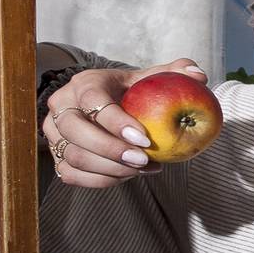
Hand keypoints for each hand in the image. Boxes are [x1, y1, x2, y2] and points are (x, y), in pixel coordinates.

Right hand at [41, 58, 206, 188]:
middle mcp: (62, 106)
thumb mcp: (154, 77)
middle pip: (75, 132)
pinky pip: (72, 175)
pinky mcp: (58, 155)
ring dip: (110, 168)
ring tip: (143, 167)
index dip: (117, 123)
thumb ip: (177, 72)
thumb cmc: (136, 92)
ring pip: (73, 157)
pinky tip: (130, 175)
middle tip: (143, 159)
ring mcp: (55, 133)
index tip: (146, 140)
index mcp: (85, 83)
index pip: (93, 102)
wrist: (113, 106)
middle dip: (111, 150)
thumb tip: (198, 75)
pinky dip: (102, 180)